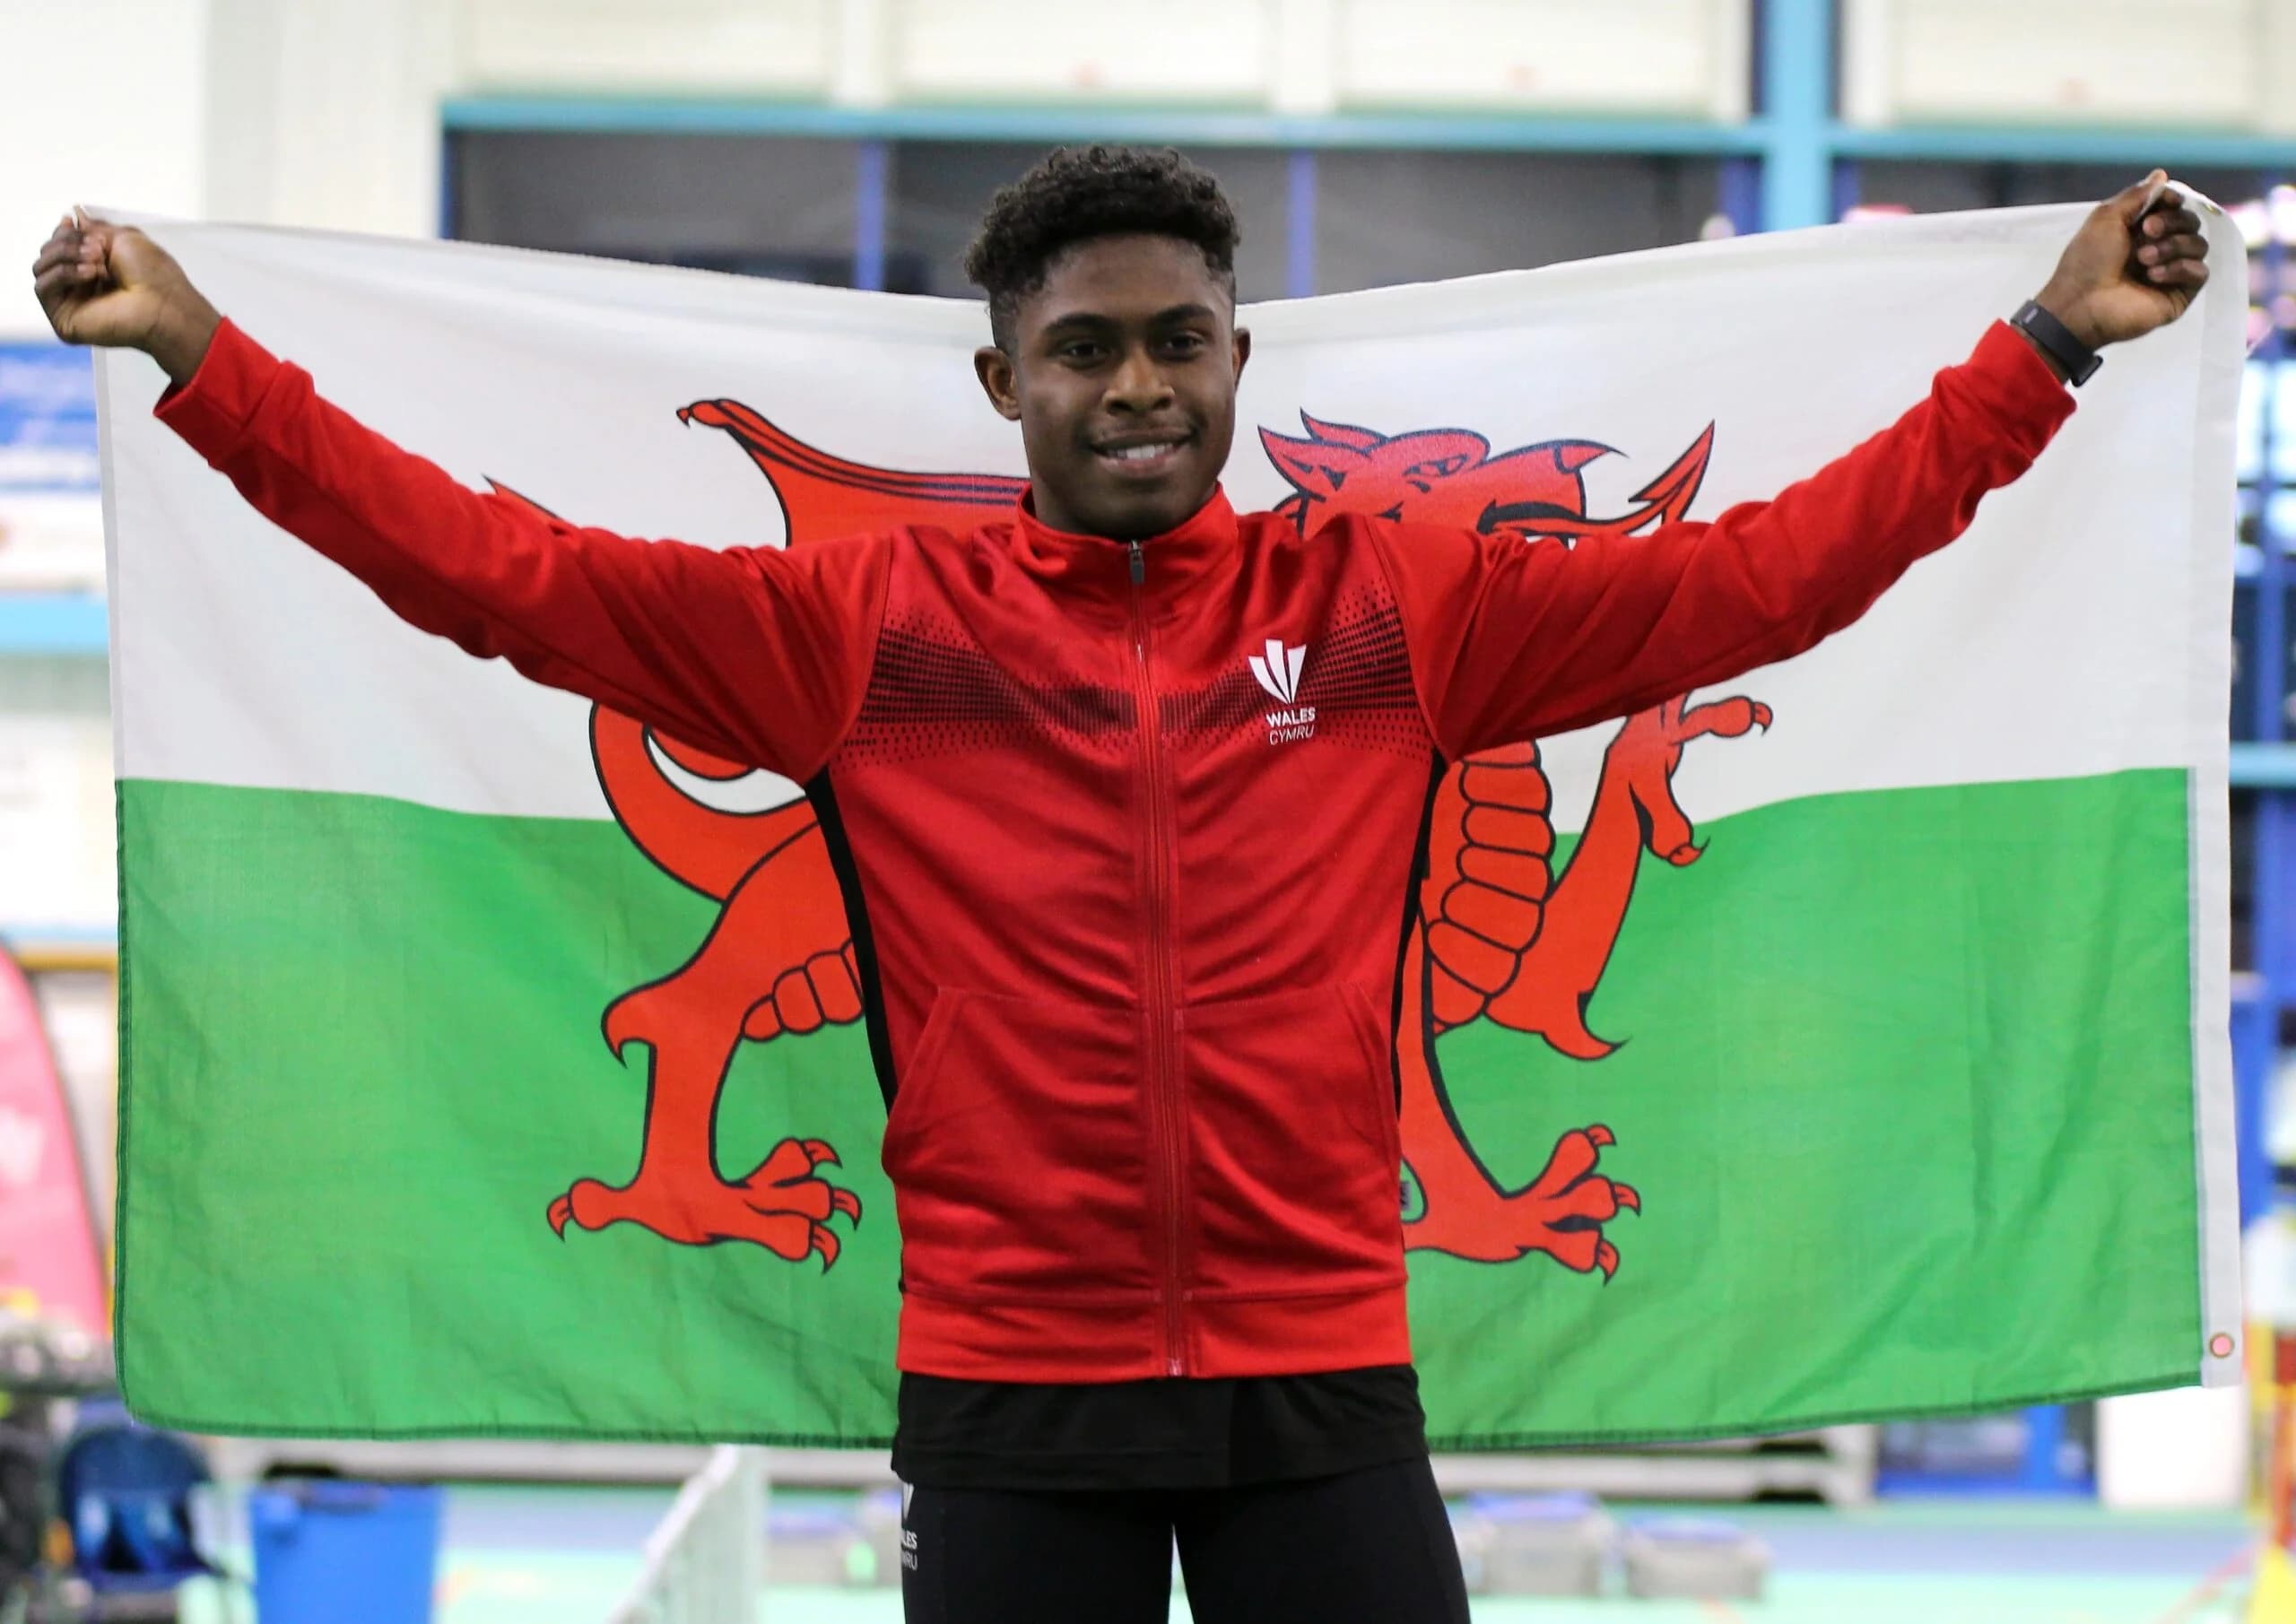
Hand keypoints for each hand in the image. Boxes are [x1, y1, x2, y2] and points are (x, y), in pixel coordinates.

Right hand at [29, 211, 220, 385]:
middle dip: (68, 243)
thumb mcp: (123, 238)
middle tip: (96, 248)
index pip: (60, 246)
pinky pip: (42, 288)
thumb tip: (75, 214)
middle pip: (47, 253)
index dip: (62, 232)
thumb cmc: (154, 275)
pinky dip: (64, 275)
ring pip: (41, 268)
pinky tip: (89, 274)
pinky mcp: (64, 319)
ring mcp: (71, 303)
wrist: (163, 305)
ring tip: (97, 262)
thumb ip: (94, 228)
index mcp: (94, 268)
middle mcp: (80, 286)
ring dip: (66, 256)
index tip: (71, 222)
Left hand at [2032, 170, 2209, 352]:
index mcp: (2142, 231)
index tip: (2165, 202)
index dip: (2173, 201)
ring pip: (2199, 245)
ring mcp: (2172, 272)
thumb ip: (2136, 196)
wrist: (2082, 304)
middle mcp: (2160, 248)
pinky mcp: (2180, 294)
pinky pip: (2200, 271)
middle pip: (2191, 222)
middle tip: (2148, 231)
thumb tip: (2161, 174)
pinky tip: (2153, 276)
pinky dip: (2179, 268)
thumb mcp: (2106, 218)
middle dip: (2172, 222)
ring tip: (2143, 259)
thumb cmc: (2087, 261)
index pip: (2175, 207)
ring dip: (2172, 246)